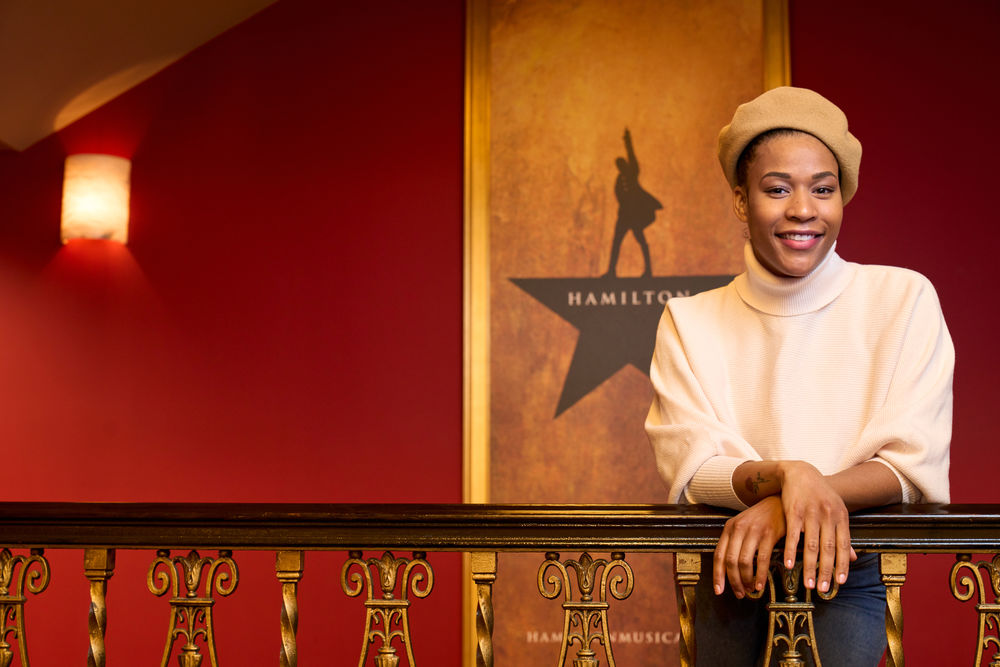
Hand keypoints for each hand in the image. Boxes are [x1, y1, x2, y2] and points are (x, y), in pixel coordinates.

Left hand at [713, 495, 784, 597]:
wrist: (780, 502)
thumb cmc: (761, 518)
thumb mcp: (743, 526)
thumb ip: (735, 543)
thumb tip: (729, 570)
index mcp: (729, 528)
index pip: (718, 555)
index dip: (717, 575)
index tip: (719, 590)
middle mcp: (739, 529)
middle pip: (730, 561)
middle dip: (733, 581)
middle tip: (739, 593)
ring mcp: (754, 531)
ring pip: (744, 562)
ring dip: (746, 580)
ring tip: (751, 589)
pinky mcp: (769, 534)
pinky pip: (762, 560)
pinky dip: (760, 575)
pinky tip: (761, 584)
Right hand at [777, 461, 856, 592]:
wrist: (801, 472)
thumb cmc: (820, 495)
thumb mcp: (836, 511)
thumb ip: (843, 534)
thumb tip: (854, 558)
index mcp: (841, 517)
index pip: (844, 546)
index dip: (842, 565)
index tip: (840, 582)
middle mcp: (828, 515)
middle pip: (828, 548)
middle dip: (826, 571)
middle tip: (823, 589)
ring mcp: (811, 513)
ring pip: (811, 545)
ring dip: (810, 566)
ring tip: (808, 583)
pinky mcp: (794, 510)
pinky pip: (793, 535)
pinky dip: (792, 551)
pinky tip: (789, 564)